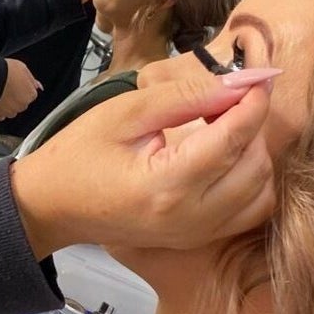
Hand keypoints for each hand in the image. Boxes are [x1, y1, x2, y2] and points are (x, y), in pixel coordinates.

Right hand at [0, 59, 41, 119]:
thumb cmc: (5, 71)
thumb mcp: (23, 68)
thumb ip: (32, 79)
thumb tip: (38, 86)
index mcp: (30, 94)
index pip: (31, 94)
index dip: (23, 88)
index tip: (16, 83)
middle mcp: (23, 105)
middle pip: (21, 103)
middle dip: (16, 97)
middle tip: (7, 87)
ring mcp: (11, 111)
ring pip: (12, 110)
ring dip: (8, 104)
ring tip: (0, 93)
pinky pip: (1, 115)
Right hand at [10, 69, 279, 257]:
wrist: (53, 205)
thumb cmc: (80, 153)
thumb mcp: (125, 113)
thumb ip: (184, 97)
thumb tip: (238, 82)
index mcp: (166, 185)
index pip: (232, 139)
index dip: (253, 102)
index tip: (259, 74)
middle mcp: (190, 218)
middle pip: (255, 166)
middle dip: (253, 126)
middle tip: (231, 98)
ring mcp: (196, 234)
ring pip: (261, 192)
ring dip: (255, 154)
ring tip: (226, 128)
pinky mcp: (197, 239)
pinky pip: (250, 211)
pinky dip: (252, 181)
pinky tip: (227, 158)